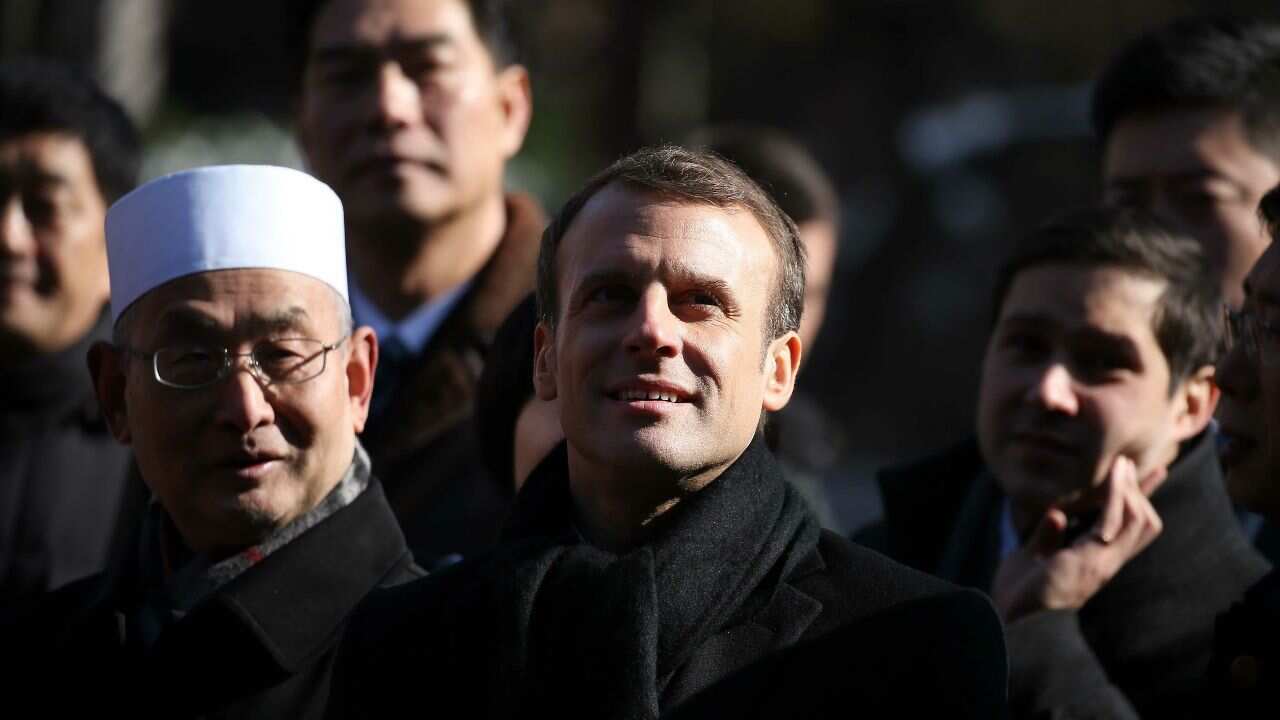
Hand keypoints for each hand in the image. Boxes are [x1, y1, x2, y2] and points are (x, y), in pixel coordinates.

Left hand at [992, 455, 1164, 622]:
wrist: (1011, 618)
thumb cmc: (1020, 591)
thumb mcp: (1033, 556)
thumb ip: (1049, 536)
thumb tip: (1057, 514)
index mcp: (1096, 560)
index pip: (1130, 528)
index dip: (1143, 501)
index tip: (1154, 472)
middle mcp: (1106, 562)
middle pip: (1145, 523)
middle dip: (1141, 491)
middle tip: (1126, 463)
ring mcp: (1101, 563)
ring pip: (1135, 521)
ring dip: (1129, 490)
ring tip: (1120, 466)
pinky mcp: (1090, 562)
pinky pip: (1113, 525)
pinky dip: (1115, 500)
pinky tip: (1112, 480)